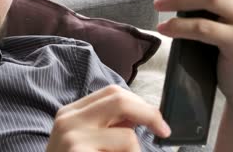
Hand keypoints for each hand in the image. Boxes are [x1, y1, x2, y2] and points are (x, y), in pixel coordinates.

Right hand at [46, 85, 170, 151]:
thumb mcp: (84, 140)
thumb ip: (108, 125)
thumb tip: (142, 116)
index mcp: (71, 112)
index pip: (112, 92)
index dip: (139, 102)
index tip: (156, 120)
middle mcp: (69, 119)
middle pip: (120, 100)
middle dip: (149, 114)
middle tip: (163, 131)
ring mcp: (72, 138)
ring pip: (127, 136)